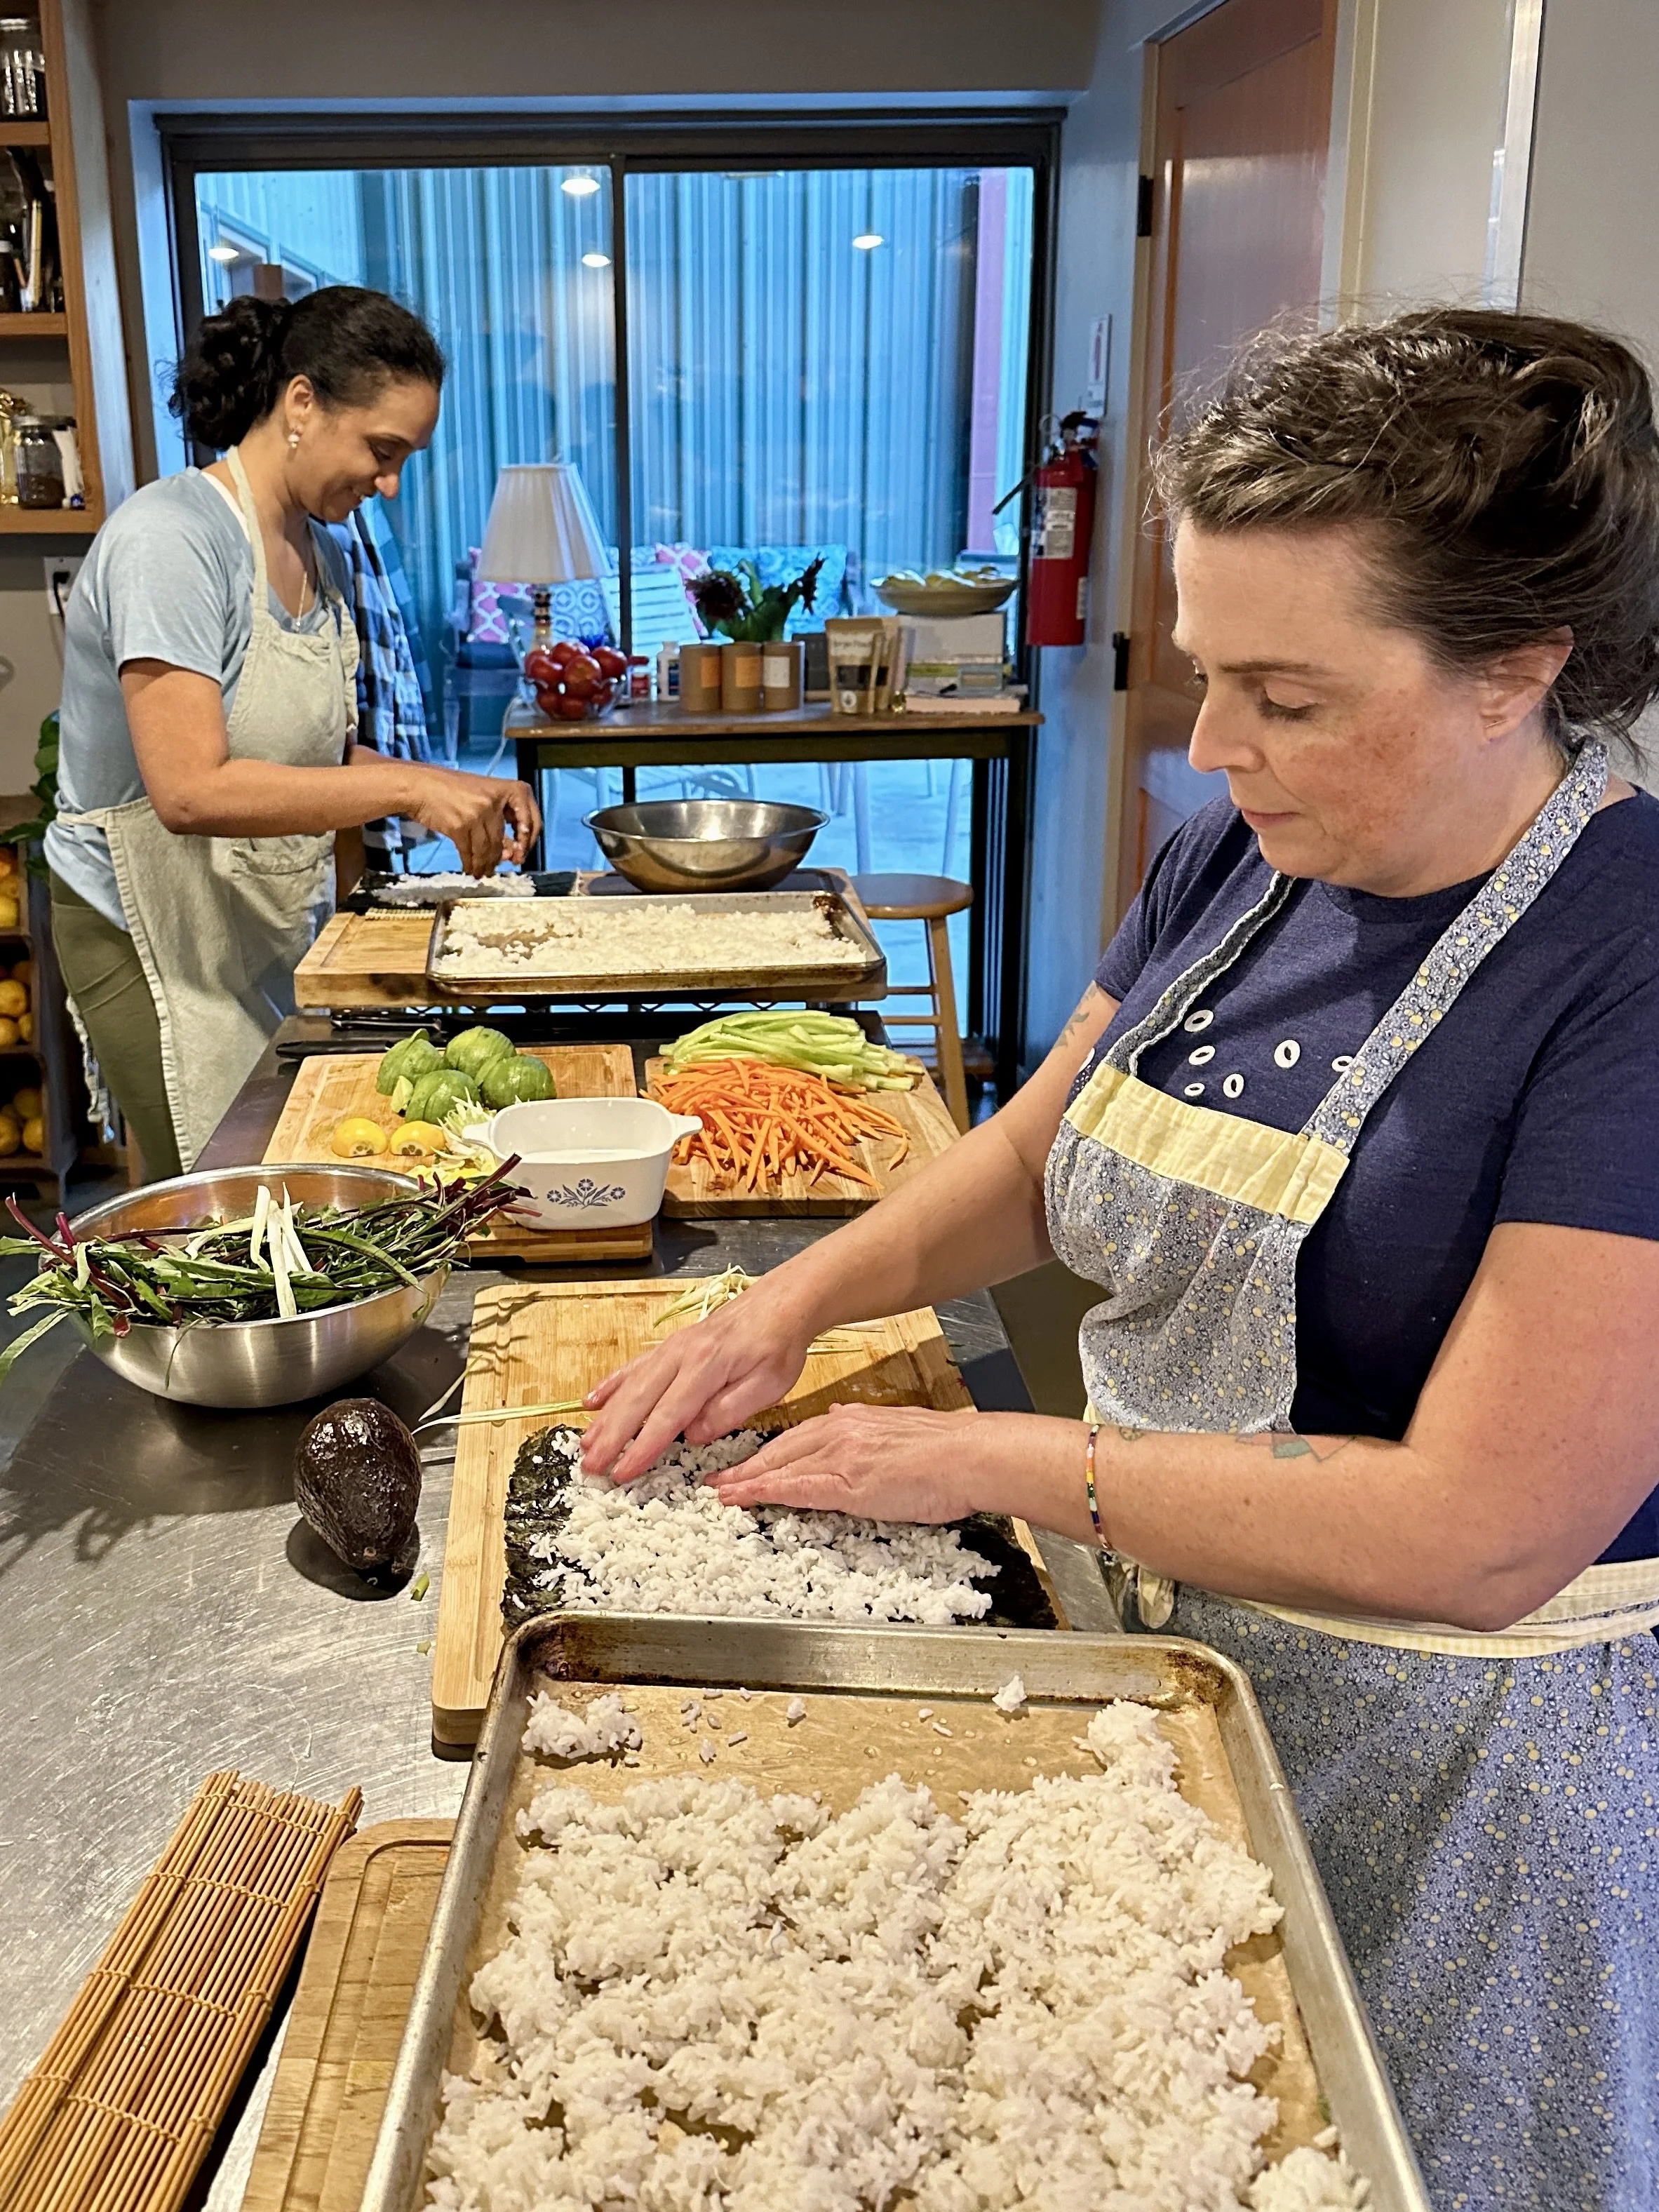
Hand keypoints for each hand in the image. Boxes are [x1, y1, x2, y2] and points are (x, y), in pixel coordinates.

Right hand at [405, 765, 541, 875]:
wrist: (419, 786)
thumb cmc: (450, 790)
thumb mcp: (483, 796)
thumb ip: (500, 818)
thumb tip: (512, 851)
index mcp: (507, 789)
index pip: (531, 819)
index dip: (529, 840)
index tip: (522, 852)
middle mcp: (494, 801)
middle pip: (505, 839)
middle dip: (504, 857)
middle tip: (502, 866)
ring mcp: (477, 814)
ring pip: (488, 850)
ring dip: (485, 864)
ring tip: (483, 871)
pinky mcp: (459, 827)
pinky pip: (470, 853)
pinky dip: (471, 864)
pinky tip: (470, 868)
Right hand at [580, 1284, 818, 1483]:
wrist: (780, 1304)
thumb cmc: (777, 1347)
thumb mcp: (768, 1385)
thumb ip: (728, 1411)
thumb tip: (690, 1435)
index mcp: (706, 1366)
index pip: (668, 1415)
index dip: (643, 1446)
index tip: (623, 1471)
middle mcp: (680, 1354)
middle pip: (639, 1400)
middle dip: (612, 1436)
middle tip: (591, 1467)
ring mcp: (672, 1348)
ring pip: (630, 1384)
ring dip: (606, 1416)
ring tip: (586, 1444)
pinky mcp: (671, 1346)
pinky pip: (634, 1367)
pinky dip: (611, 1385)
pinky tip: (592, 1402)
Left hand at [707, 1401, 985, 1520]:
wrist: (970, 1456)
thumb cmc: (946, 1450)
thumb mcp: (897, 1429)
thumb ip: (864, 1429)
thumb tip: (839, 1418)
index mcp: (852, 1420)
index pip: (798, 1437)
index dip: (768, 1453)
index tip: (747, 1463)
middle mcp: (841, 1430)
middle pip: (781, 1450)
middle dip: (746, 1466)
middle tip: (716, 1479)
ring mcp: (842, 1455)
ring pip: (782, 1468)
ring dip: (747, 1481)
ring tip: (720, 1493)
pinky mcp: (849, 1481)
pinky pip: (798, 1487)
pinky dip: (767, 1492)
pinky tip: (746, 1498)